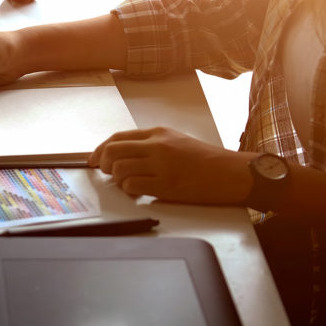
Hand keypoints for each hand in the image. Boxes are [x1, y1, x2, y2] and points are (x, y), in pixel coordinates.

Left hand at [88, 127, 254, 204]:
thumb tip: (121, 155)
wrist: (231, 173)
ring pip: (118, 169)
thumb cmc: (206, 160)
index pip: (117, 138)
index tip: (93, 160)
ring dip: (117, 180)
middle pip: (112, 151)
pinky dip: (129, 191)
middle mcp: (157, 146)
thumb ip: (149, 145)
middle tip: (108, 174)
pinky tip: (138, 192)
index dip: (100, 150)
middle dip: (103, 164)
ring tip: (129, 185)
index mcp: (158, 133)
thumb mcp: (175, 141)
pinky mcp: (165, 184)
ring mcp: (161, 165)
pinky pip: (131, 186)